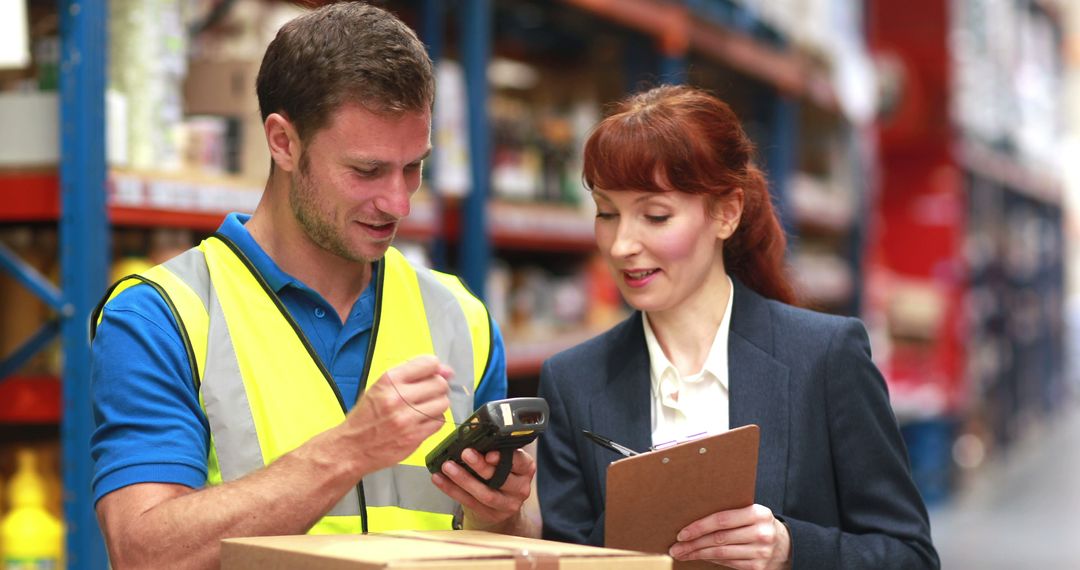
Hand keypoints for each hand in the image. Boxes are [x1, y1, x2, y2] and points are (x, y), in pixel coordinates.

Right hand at [345, 355, 452, 472]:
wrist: (352, 448)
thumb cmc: (365, 417)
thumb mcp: (380, 388)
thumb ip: (410, 376)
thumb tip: (444, 371)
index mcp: (389, 380)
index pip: (429, 364)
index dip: (435, 368)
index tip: (435, 373)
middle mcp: (398, 398)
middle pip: (440, 384)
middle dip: (438, 387)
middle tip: (429, 393)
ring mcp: (407, 418)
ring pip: (443, 403)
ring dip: (437, 405)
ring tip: (425, 408)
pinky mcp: (414, 437)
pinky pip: (439, 422)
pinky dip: (434, 421)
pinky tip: (422, 421)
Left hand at [431, 447, 535, 531]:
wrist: (500, 504)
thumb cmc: (500, 474)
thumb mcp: (505, 460)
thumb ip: (494, 449)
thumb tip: (471, 435)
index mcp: (525, 469)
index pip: (520, 462)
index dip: (504, 458)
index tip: (489, 453)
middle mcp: (520, 488)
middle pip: (501, 479)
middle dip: (481, 466)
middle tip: (465, 453)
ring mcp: (507, 504)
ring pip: (485, 494)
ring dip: (464, 479)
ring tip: (448, 466)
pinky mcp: (491, 514)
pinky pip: (470, 503)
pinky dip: (452, 490)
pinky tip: (440, 479)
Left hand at [669, 504, 790, 569]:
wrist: (785, 544)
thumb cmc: (759, 524)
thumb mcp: (751, 512)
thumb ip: (730, 512)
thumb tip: (693, 517)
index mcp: (758, 513)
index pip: (722, 520)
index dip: (699, 527)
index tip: (682, 533)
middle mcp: (761, 533)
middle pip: (719, 539)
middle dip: (693, 544)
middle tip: (676, 547)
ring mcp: (761, 552)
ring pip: (721, 553)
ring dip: (698, 554)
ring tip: (682, 553)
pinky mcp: (758, 568)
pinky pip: (728, 563)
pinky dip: (711, 559)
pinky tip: (699, 557)